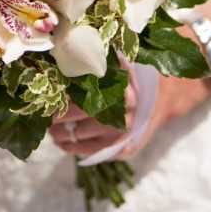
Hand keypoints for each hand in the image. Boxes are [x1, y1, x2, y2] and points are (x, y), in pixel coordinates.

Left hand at [49, 74, 210, 157]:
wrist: (169, 94)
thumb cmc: (134, 75)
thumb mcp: (117, 63)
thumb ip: (91, 63)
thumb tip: (52, 58)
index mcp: (120, 87)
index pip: (78, 95)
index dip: (57, 98)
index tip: (41, 99)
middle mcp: (125, 111)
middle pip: (77, 116)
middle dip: (55, 118)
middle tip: (41, 116)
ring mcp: (126, 132)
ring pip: (82, 137)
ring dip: (61, 135)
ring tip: (50, 130)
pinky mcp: (126, 148)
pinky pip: (94, 152)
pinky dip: (75, 148)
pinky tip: (64, 143)